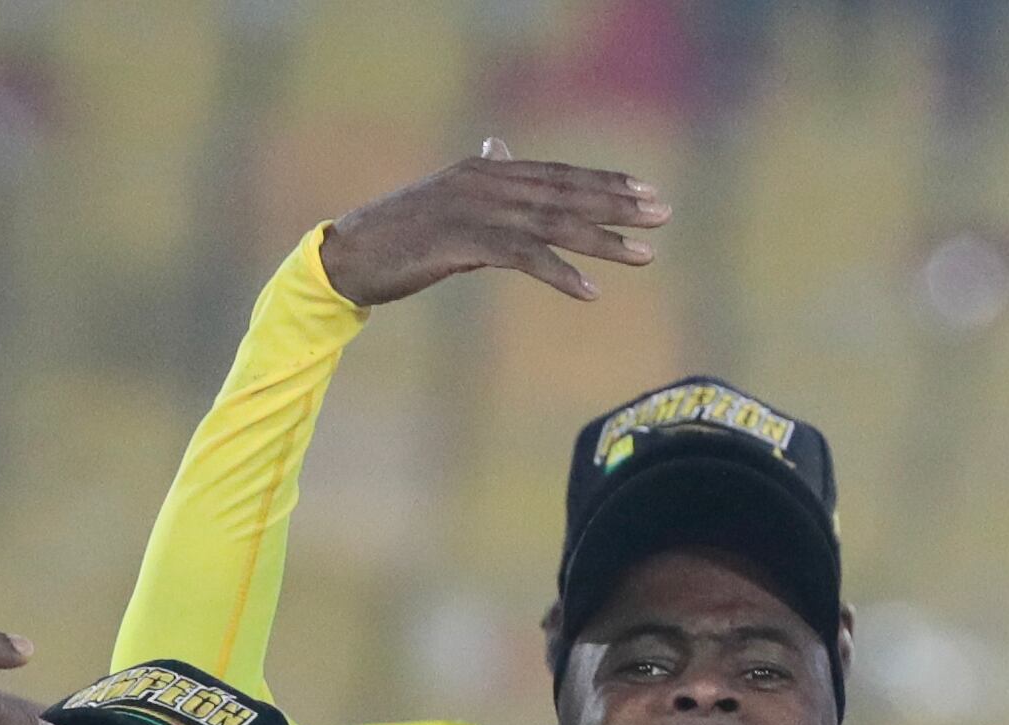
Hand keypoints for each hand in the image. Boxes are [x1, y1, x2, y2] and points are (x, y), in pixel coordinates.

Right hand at [317, 141, 665, 308]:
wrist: (345, 258)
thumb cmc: (392, 237)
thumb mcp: (441, 200)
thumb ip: (478, 180)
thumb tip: (498, 150)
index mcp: (484, 172)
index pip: (556, 172)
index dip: (603, 181)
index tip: (644, 190)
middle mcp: (486, 182)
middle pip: (565, 193)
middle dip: (617, 204)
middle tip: (663, 214)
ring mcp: (475, 211)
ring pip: (553, 223)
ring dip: (603, 239)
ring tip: (643, 254)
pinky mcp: (463, 243)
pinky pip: (524, 257)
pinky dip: (560, 273)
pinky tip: (589, 290)